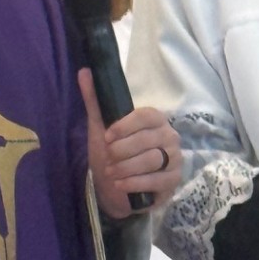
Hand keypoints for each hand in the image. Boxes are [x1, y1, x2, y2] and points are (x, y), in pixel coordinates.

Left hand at [81, 70, 181, 218]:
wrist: (116, 188)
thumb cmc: (111, 154)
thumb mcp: (100, 127)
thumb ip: (95, 101)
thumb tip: (84, 71)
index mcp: (155, 119)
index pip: (146, 116)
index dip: (125, 126)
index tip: (107, 137)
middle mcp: (170, 136)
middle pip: (146, 140)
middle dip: (121, 151)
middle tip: (108, 159)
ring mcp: (174, 159)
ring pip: (150, 160)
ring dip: (125, 168)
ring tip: (111, 172)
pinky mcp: (173, 180)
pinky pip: (155, 180)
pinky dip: (134, 183)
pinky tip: (120, 185)